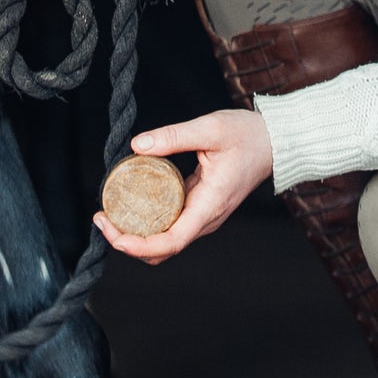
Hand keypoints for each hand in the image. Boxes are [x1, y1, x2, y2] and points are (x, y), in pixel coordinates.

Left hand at [93, 110, 272, 262]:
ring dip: (136, 234)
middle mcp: (207, 218)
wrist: (276, 141)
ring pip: (165, 241)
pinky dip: (148, 223)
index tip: (113, 233)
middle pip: (162, 249)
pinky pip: (171, 226)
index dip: (138, 246)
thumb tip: (137, 145)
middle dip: (128, 241)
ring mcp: (204, 216)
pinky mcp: (200, 208)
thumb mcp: (211, 128)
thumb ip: (174, 136)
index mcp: (210, 205)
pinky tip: (131, 204)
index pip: (171, 242)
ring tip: (109, 212)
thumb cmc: (248, 135)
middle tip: (101, 217)